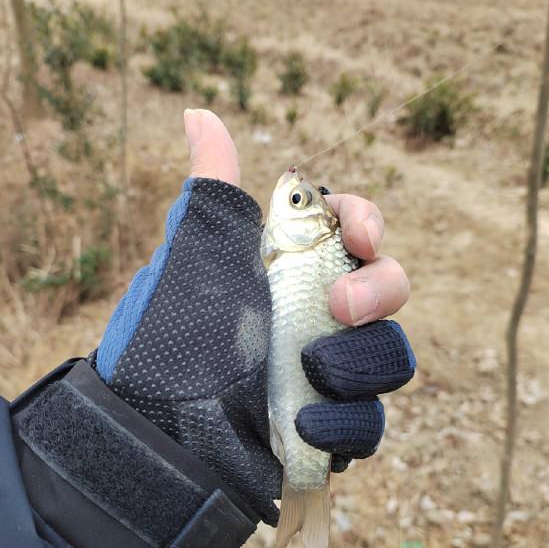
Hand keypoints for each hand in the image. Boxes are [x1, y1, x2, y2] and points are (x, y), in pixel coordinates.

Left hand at [95, 109, 413, 525]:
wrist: (157, 434)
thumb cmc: (173, 339)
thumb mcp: (195, 259)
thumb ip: (213, 191)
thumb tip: (198, 113)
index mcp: (288, 267)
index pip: (352, 229)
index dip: (366, 224)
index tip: (359, 236)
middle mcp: (314, 315)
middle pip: (390, 288)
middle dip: (380, 291)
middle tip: (338, 308)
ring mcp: (327, 372)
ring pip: (391, 357)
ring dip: (362, 363)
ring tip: (312, 372)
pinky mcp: (329, 426)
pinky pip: (370, 421)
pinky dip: (347, 422)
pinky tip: (305, 424)